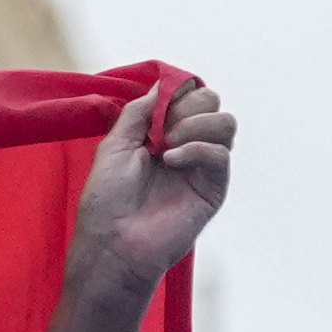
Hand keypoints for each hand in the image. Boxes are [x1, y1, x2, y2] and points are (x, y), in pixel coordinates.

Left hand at [68, 74, 232, 295]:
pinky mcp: (212, 190)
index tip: (159, 105)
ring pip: (226, 123)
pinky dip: (197, 148)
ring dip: (196, 123)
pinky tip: (171, 161)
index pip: (188, 96)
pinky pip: (220, 154)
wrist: (112, 245)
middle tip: (162, 129)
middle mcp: (186, 148)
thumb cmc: (106, 203)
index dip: (178, 92)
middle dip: (188, 105)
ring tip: (167, 145)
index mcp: (162, 135)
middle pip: (212, 103)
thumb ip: (139, 112)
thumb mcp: (114, 145)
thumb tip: (162, 85)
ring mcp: (201, 168)